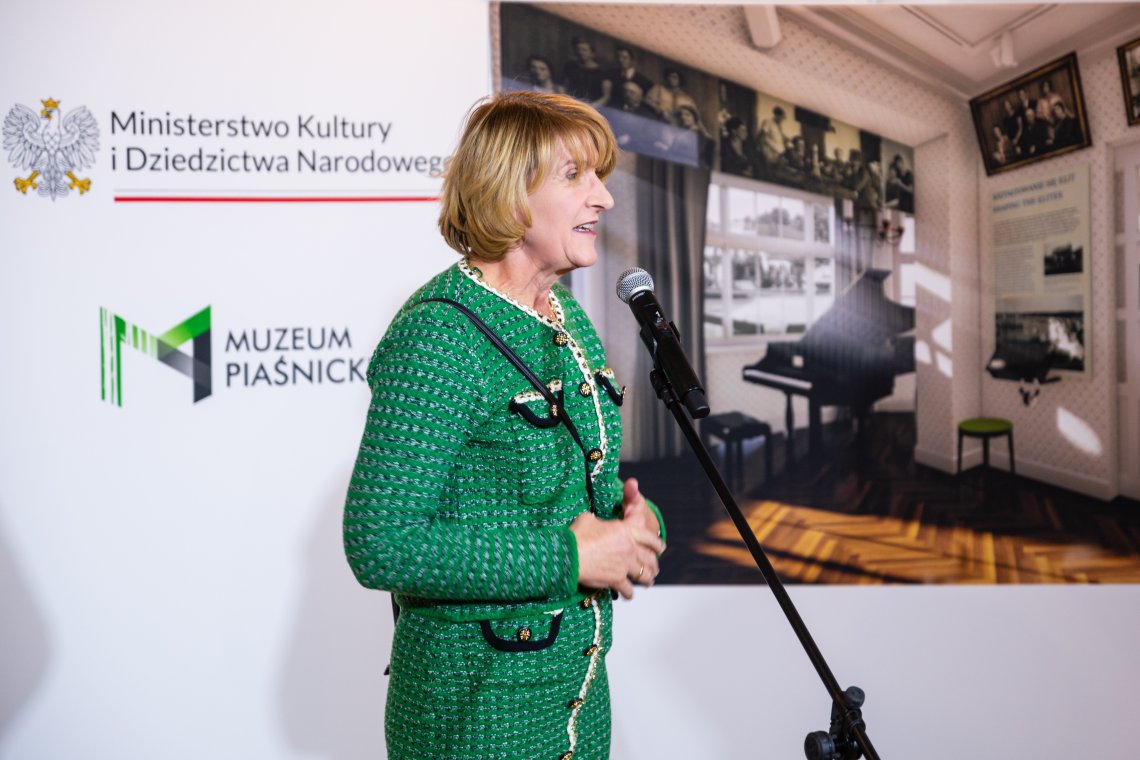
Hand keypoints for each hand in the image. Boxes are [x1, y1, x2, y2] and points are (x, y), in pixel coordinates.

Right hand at [570, 482, 664, 598]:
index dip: (657, 543)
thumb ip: (599, 521)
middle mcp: (630, 548)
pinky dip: (629, 594)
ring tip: (648, 582)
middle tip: (655, 568)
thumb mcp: (588, 520)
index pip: (650, 537)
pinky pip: (629, 589)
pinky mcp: (617, 579)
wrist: (569, 555)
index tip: (660, 548)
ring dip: (647, 579)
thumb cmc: (577, 536)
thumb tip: (595, 522)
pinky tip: (628, 595)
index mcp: (626, 530)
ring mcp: (625, 565)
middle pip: (650, 558)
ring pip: (644, 575)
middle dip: (654, 564)